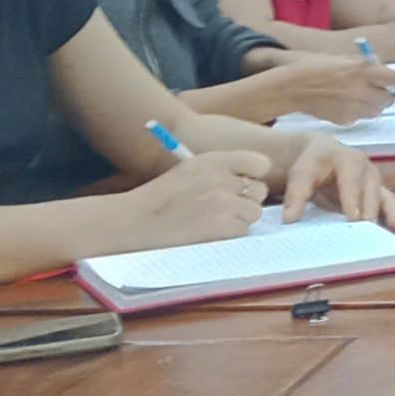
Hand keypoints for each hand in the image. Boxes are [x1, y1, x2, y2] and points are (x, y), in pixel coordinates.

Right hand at [119, 149, 272, 250]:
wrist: (134, 221)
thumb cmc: (161, 197)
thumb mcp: (190, 170)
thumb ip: (221, 170)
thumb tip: (250, 179)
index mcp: (214, 160)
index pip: (260, 163)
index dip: (255, 175)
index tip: (246, 183)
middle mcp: (222, 179)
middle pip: (260, 190)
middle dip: (247, 200)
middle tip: (226, 207)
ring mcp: (224, 203)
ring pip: (254, 213)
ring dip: (239, 219)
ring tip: (212, 220)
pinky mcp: (222, 227)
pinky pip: (242, 231)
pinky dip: (229, 234)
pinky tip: (207, 232)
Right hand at [270, 54, 394, 123]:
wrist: (292, 87)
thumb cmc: (316, 68)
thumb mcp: (341, 58)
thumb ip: (364, 63)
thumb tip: (381, 66)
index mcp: (361, 71)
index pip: (394, 79)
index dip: (393, 79)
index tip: (390, 80)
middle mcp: (360, 90)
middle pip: (388, 99)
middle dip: (384, 94)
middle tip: (376, 91)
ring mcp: (352, 107)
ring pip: (376, 111)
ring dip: (372, 105)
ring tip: (357, 97)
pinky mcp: (344, 120)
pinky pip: (359, 119)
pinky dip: (356, 113)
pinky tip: (343, 105)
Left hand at [271, 133, 394, 230]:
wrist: (323, 152)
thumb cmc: (312, 164)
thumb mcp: (299, 174)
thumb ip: (295, 196)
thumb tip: (291, 219)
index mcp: (348, 160)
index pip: (350, 181)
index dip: (352, 199)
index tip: (353, 218)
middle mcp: (367, 168)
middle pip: (372, 191)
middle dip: (372, 210)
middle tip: (370, 228)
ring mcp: (376, 180)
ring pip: (386, 196)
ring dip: (393, 211)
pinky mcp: (380, 190)